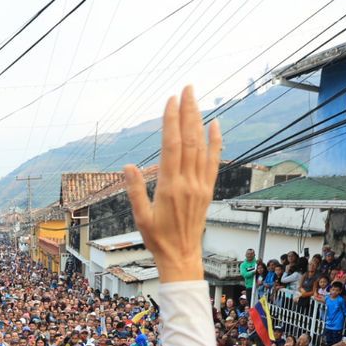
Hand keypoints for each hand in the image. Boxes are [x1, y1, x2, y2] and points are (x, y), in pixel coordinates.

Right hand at [124, 86, 220, 283]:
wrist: (181, 256)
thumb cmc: (158, 239)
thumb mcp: (140, 217)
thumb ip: (134, 191)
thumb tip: (128, 167)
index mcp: (169, 187)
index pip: (172, 146)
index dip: (171, 121)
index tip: (170, 101)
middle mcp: (188, 183)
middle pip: (190, 140)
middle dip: (188, 112)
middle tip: (187, 88)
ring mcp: (200, 185)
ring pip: (202, 146)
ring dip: (199, 121)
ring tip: (196, 99)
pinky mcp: (207, 190)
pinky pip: (214, 162)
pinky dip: (216, 142)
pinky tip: (216, 125)